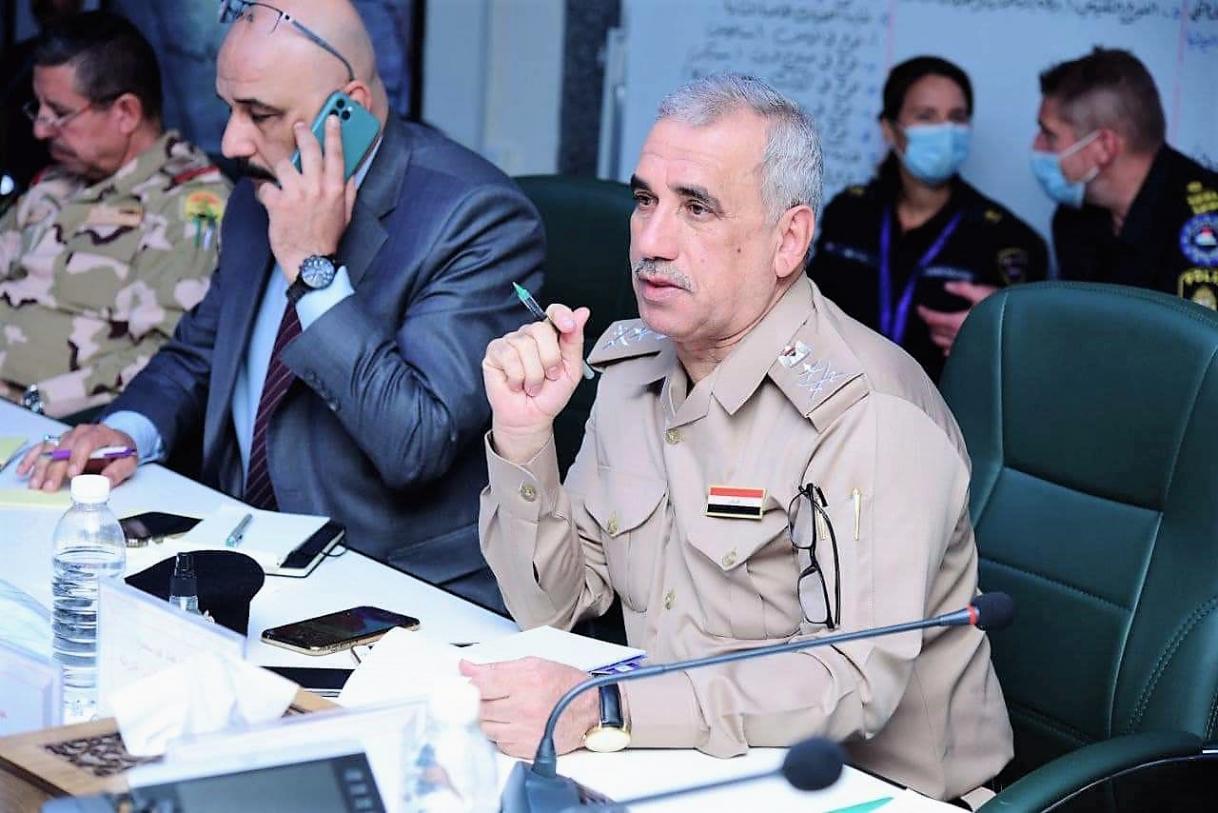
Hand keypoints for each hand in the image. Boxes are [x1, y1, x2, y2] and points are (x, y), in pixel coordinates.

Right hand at [17, 424, 137, 491]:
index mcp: (100, 434)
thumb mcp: (129, 461)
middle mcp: (81, 432)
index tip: (72, 475)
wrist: (118, 440)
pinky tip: (24, 471)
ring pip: (50, 449)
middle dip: (55, 469)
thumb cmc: (122, 451)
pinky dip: (31, 459)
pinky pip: (42, 448)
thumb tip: (105, 481)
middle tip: (49, 487)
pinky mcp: (59, 442)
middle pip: (64, 449)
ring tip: (35, 484)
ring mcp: (67, 436)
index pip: (86, 443)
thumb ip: (119, 470)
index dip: (77, 458)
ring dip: (41, 467)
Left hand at [258, 115, 356, 280]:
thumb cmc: (327, 239)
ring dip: (279, 166)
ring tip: (279, 171)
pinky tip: (268, 198)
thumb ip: (348, 193)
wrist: (310, 261)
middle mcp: (316, 188)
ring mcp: (296, 194)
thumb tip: (350, 175)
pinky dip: (264, 191)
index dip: (333, 133)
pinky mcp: (277, 204)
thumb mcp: (346, 215)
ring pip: (283, 165)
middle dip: (303, 134)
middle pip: (309, 150)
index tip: (330, 119)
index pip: (336, 154)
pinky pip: (265, 187)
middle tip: (299, 127)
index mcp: (335, 189)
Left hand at [459, 657, 597, 758]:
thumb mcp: (533, 665)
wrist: (591, 711)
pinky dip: (500, 734)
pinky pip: (498, 743)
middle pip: (479, 708)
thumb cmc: (566, 686)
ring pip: (485, 727)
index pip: (479, 685)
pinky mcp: (525, 750)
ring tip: (503, 709)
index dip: (468, 684)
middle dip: (478, 701)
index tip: (465, 683)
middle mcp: (524, 709)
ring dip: (488, 718)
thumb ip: (497, 668)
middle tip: (486, 696)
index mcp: (525, 682)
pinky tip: (512, 724)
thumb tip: (467, 667)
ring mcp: (524, 732)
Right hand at [482, 304, 590, 462]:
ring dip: (533, 374)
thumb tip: (582, 313)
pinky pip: (509, 357)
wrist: (531, 417)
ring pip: (525, 346)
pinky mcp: (494, 353)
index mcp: (549, 336)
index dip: (561, 315)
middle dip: (550, 359)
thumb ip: (575, 341)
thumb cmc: (550, 395)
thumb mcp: (572, 369)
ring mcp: (510, 342)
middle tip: (549, 375)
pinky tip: (517, 384)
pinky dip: (517, 377)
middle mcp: (528, 335)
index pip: (554, 312)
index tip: (569, 326)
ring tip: (532, 384)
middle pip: (540, 329)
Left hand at [916, 281, 997, 355]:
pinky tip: (950, 344)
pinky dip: (947, 347)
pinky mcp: (971, 354)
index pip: (933, 319)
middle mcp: (957, 337)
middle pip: (934, 333)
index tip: (920, 308)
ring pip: (941, 344)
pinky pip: (953, 353)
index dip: (924, 313)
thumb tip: (948, 286)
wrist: (1018, 329)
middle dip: (929, 324)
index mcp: (957, 322)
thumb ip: (963, 289)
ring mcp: (964, 347)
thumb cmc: (1003, 310)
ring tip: (937, 329)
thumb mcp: (982, 293)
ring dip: (936, 336)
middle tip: (929, 316)